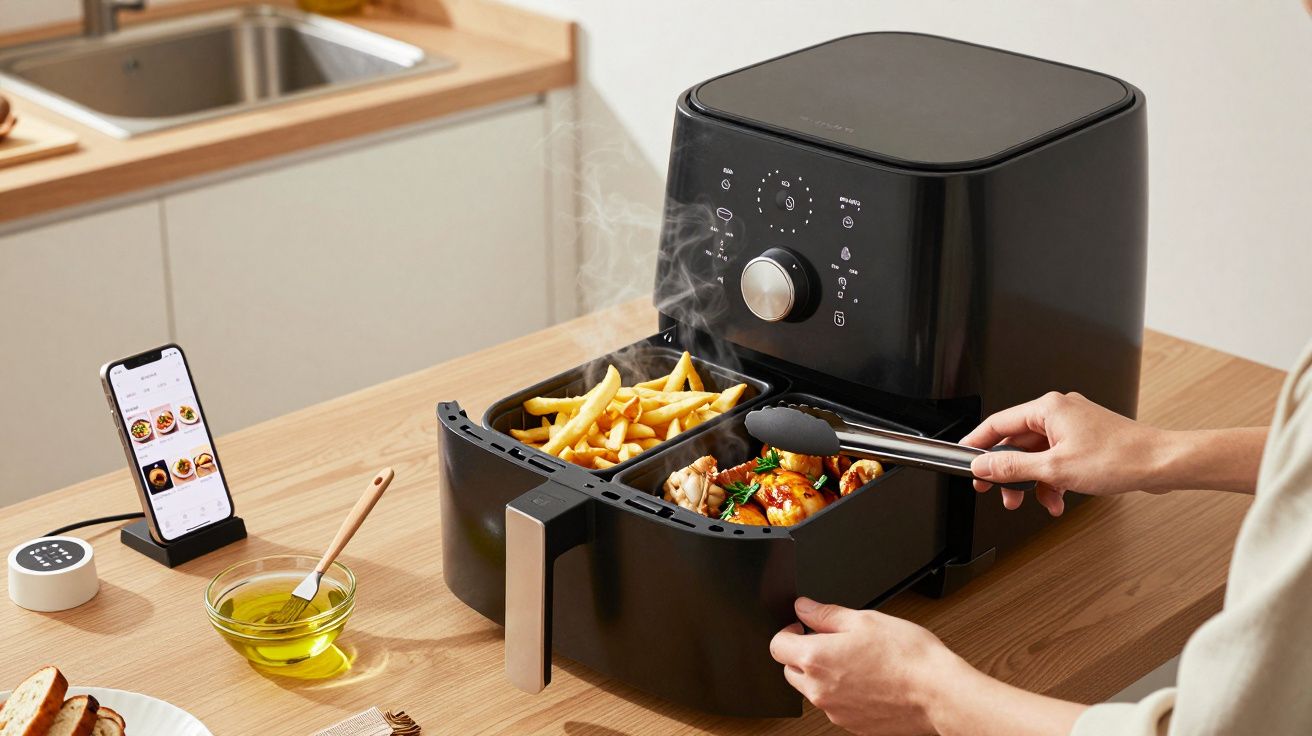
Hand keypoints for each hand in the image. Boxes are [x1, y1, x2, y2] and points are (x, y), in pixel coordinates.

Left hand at [769, 598, 954, 734]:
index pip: (777, 645)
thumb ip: (825, 614)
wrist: (937, 693)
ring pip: (812, 690)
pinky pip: (834, 706)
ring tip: (855, 661)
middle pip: (790, 670)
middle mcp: (819, 690)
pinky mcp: (851, 725)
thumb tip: (804, 607)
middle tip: (830, 642)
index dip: (788, 631)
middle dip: (803, 654)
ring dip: (821, 675)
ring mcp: (834, 711)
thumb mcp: (863, 620)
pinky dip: (841, 693)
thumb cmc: (907, 656)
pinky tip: (866, 679)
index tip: (801, 626)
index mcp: (816, 659)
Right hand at [960, 391, 1169, 515]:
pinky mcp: (1085, 441)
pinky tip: (1056, 499)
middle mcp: (1059, 412)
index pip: (997, 424)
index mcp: (1048, 408)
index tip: (964, 459)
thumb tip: (984, 465)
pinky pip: (1055, 460)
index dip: (977, 444)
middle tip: (995, 489)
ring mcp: (1073, 426)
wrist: (1161, 464)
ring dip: (1031, 481)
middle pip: (1016, 442)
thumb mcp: (1054, 468)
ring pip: (1036, 455)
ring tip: (1031, 501)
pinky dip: (1051, 480)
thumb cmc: (1120, 458)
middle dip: (1008, 471)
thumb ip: (1012, 467)